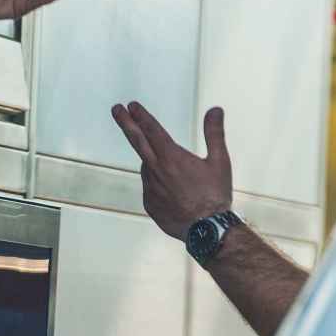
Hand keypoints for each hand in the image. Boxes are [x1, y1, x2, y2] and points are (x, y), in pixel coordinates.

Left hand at [111, 102, 232, 239]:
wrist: (207, 230)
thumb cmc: (215, 195)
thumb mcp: (220, 161)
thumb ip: (214, 133)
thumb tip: (215, 110)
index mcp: (172, 157)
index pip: (152, 129)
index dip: (141, 115)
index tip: (131, 105)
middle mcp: (156, 170)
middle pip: (137, 141)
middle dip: (126, 123)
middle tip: (116, 109)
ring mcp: (150, 188)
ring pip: (148, 167)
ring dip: (154, 161)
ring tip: (179, 174)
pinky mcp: (149, 204)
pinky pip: (151, 187)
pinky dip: (158, 183)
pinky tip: (176, 192)